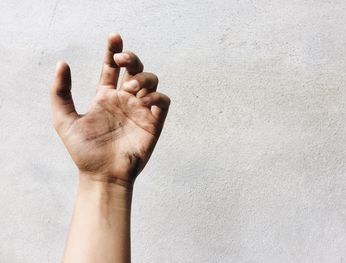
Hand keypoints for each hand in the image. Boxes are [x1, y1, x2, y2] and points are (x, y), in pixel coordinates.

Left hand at [50, 33, 169, 186]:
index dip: (114, 50)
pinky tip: (142, 102)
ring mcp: (140, 110)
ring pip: (151, 81)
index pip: (111, 68)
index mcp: (105, 97)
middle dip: (131, 58)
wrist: (102, 175)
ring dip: (143, 78)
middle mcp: (124, 100)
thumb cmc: (84, 151)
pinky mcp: (154, 122)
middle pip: (134, 68)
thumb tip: (62, 63)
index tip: (114, 37)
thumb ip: (60, 92)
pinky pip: (163, 101)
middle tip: (122, 61)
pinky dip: (156, 96)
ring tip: (130, 89)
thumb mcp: (64, 120)